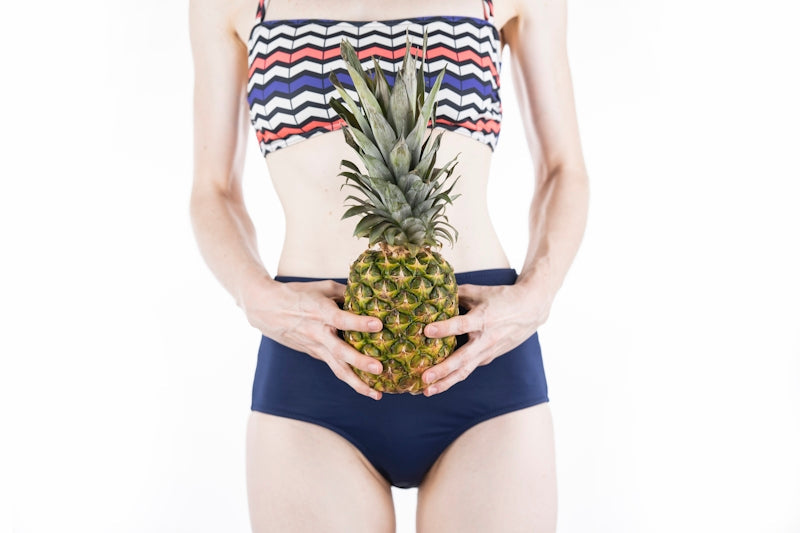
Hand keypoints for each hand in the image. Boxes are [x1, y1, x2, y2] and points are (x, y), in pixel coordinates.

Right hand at [241, 278, 385, 399]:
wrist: (267, 308)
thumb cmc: (297, 294)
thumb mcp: (322, 287)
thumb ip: (345, 292)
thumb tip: (368, 297)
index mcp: (321, 312)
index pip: (341, 319)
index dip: (359, 323)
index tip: (378, 325)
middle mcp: (319, 333)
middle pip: (340, 352)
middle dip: (360, 362)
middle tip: (379, 369)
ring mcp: (316, 347)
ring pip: (337, 369)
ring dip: (357, 383)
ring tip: (376, 395)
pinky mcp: (315, 354)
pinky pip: (335, 367)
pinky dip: (350, 378)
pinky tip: (367, 386)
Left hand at [420, 282, 552, 395]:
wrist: (530, 310)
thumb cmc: (502, 298)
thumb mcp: (479, 291)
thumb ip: (456, 294)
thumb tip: (432, 295)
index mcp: (482, 319)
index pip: (461, 325)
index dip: (444, 328)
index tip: (427, 331)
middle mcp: (485, 339)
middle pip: (462, 359)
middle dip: (442, 370)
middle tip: (424, 378)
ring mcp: (487, 352)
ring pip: (465, 371)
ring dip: (446, 383)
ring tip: (427, 391)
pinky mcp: (488, 358)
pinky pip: (468, 368)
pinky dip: (453, 376)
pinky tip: (438, 383)